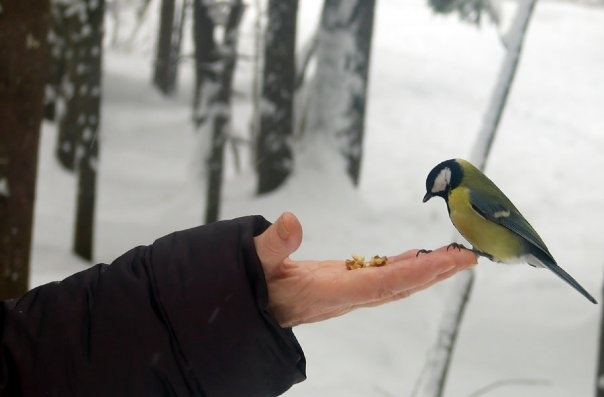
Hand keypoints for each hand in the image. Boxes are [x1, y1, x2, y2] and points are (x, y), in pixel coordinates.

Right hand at [254, 212, 476, 327]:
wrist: (254, 308)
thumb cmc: (253, 287)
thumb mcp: (256, 262)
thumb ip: (272, 244)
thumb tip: (290, 220)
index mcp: (328, 293)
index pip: (379, 285)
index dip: (412, 274)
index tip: (442, 263)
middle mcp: (345, 297)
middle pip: (398, 287)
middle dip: (434, 273)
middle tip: (468, 257)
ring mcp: (348, 292)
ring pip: (395, 284)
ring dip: (426, 271)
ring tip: (455, 256)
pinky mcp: (346, 284)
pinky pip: (383, 278)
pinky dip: (406, 268)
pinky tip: (420, 257)